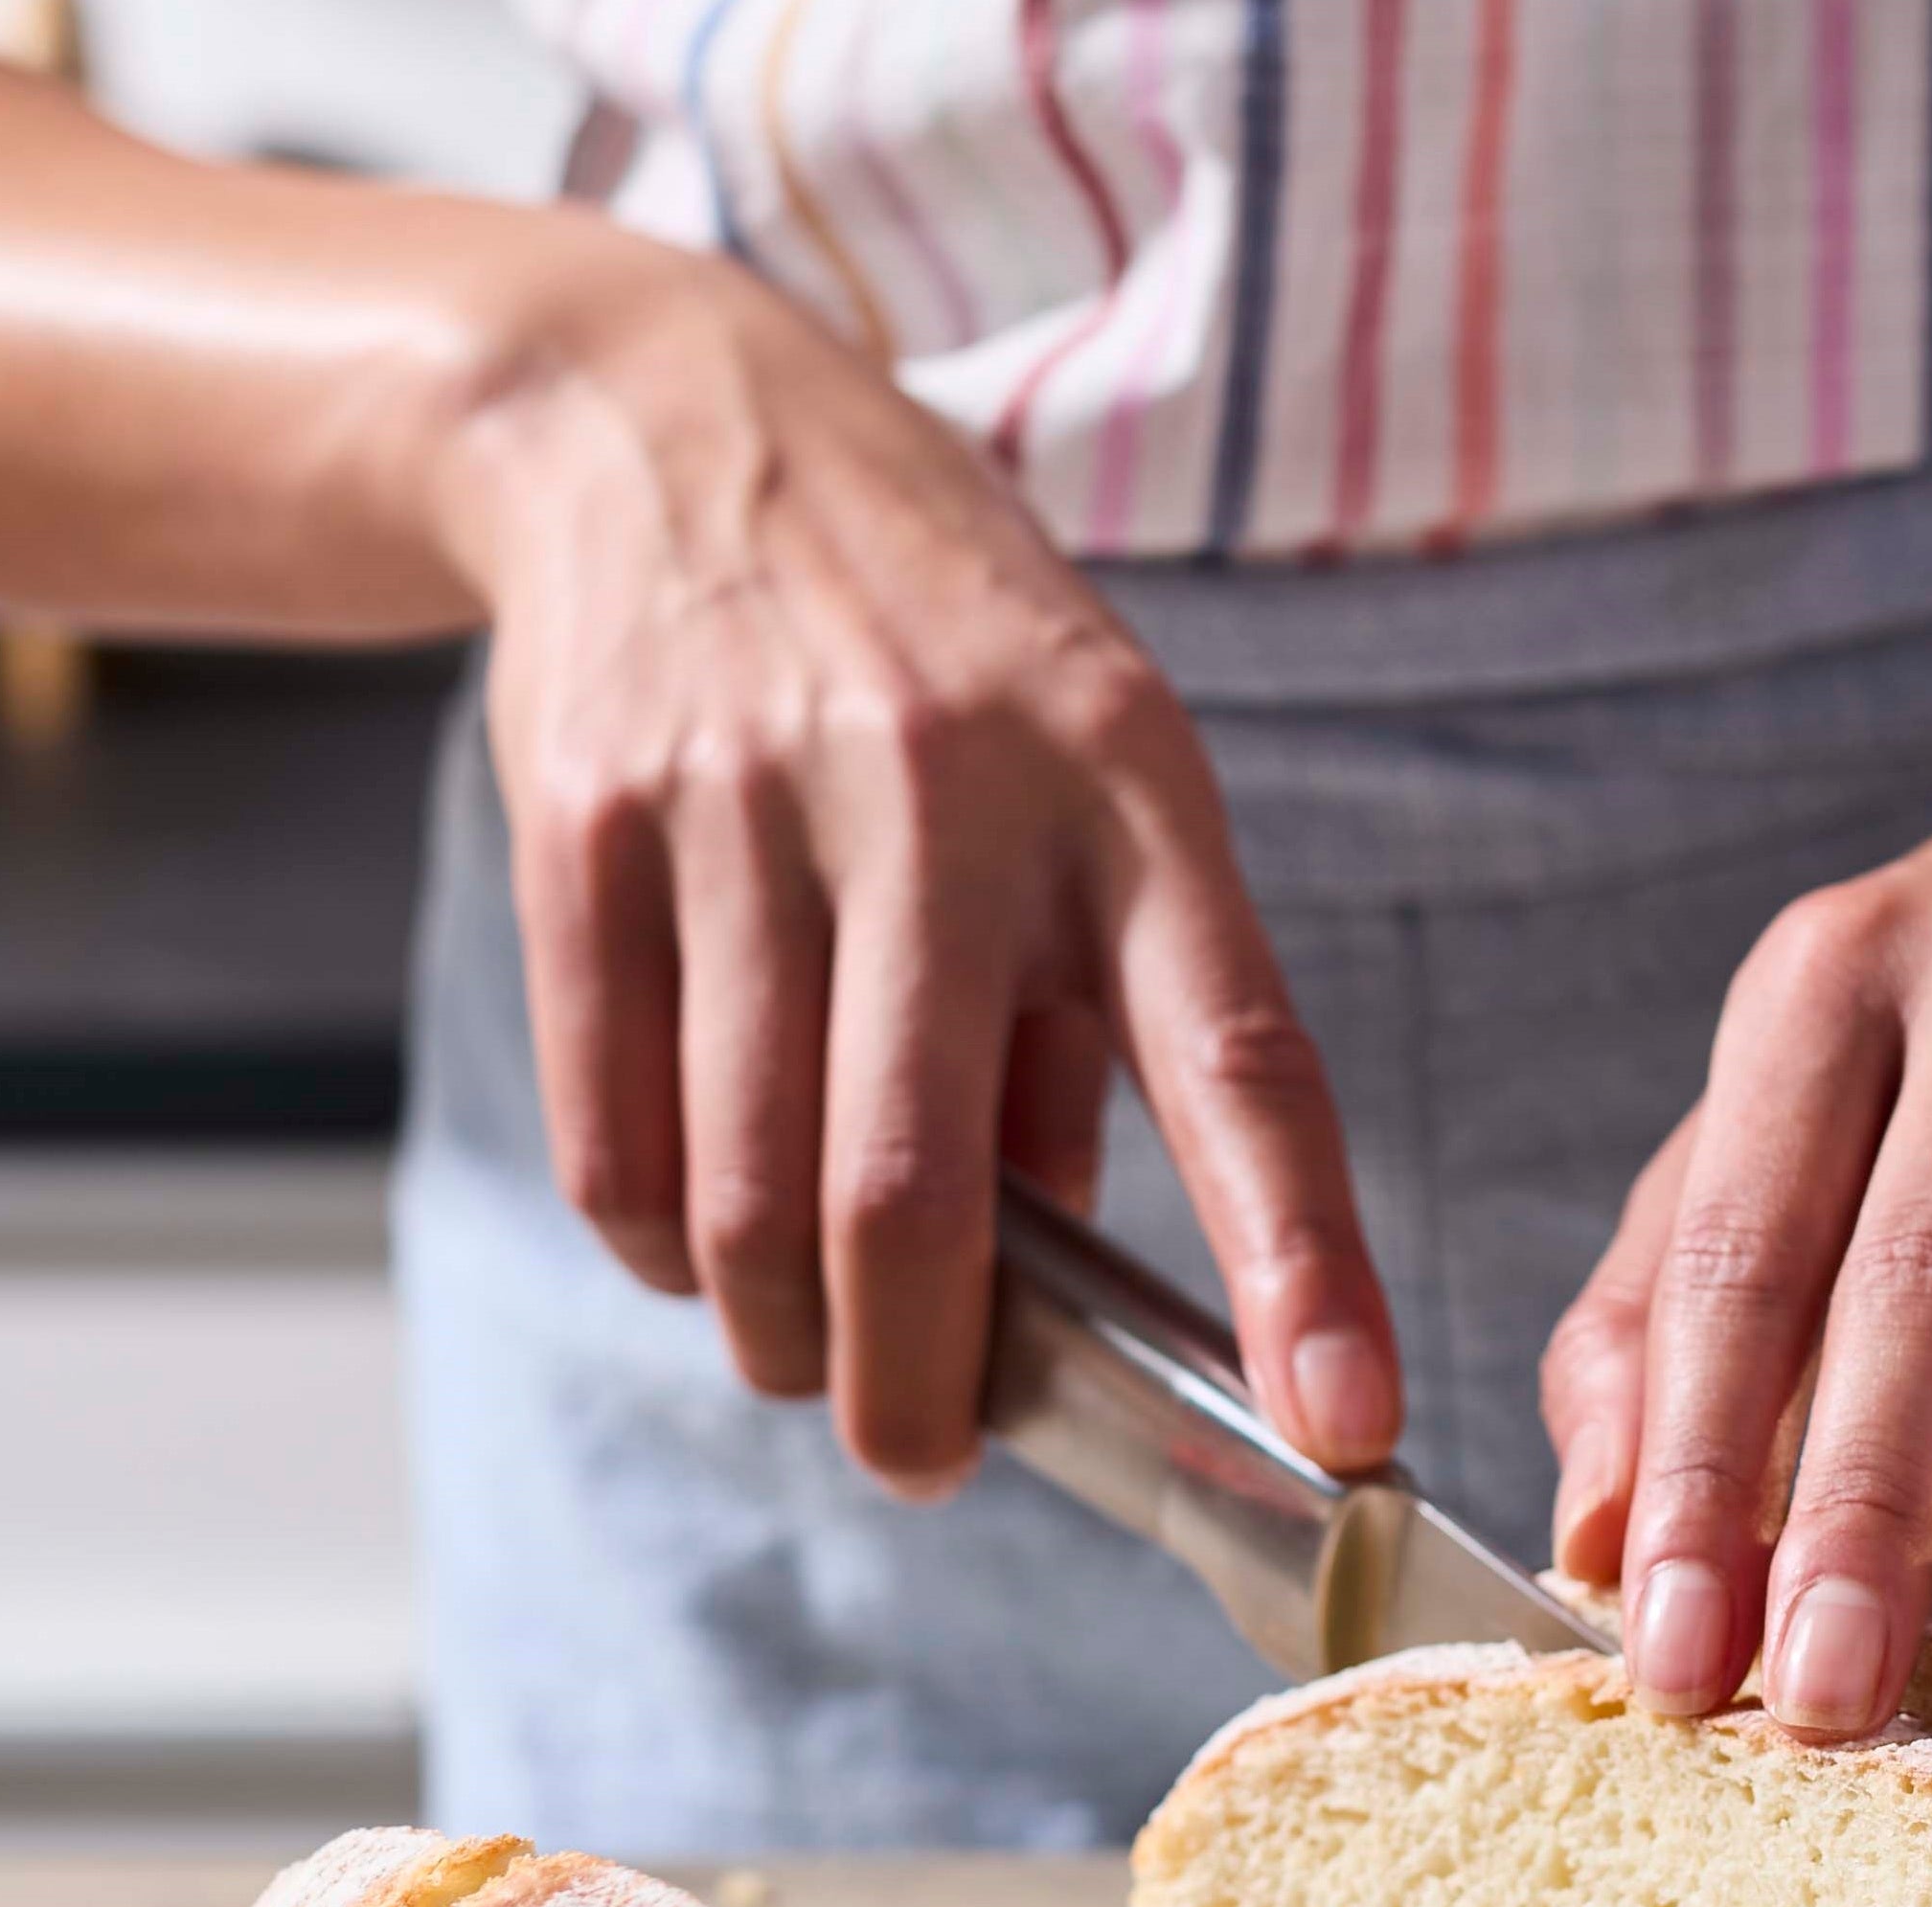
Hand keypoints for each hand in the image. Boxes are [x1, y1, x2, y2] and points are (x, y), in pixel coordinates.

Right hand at [440, 251, 1395, 1491]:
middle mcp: (945, 797)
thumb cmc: (930, 646)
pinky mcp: (586, 829)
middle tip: (929, 1460)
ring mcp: (749, 808)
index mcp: (1127, 792)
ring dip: (781, 1338)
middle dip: (921, 1392)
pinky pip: (617, 1137)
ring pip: (749, 1200)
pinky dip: (660, 1242)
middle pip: (914, 1192)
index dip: (1298, 1260)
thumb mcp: (1086, 774)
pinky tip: (696, 1228)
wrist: (667, 421)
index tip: (1346, 1424)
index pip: (1240, 1060)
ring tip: (809, 1350)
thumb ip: (1091, 1026)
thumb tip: (1064, 1294)